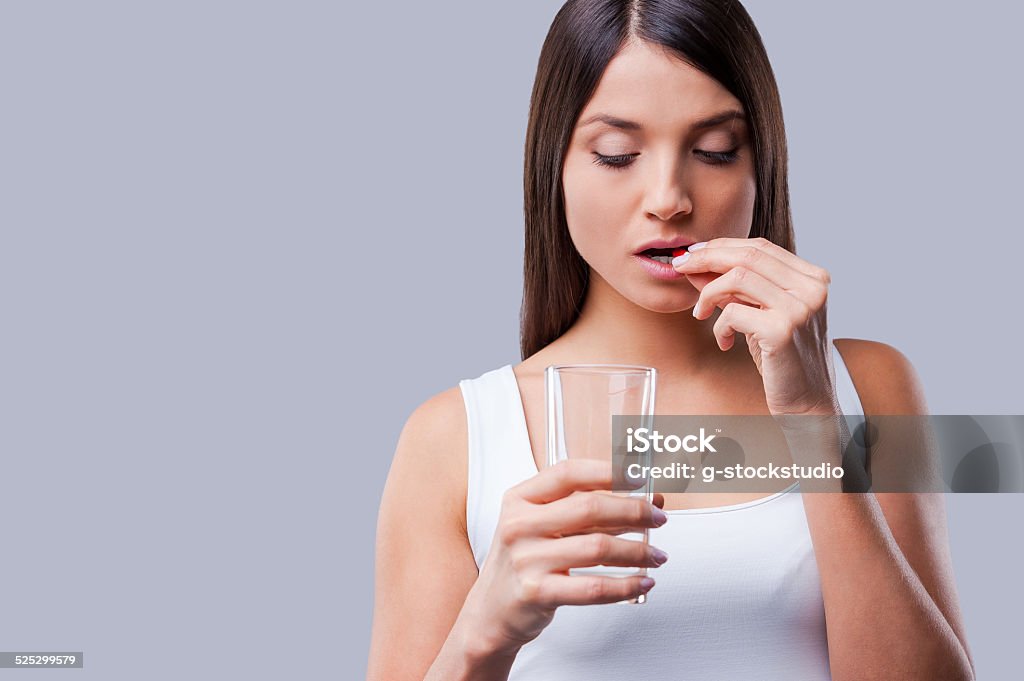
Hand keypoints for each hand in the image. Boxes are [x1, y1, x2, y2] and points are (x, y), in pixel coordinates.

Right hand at [458, 458, 667, 656]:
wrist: (492, 611)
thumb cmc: (523, 562)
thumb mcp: (542, 525)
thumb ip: (587, 509)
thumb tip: (646, 500)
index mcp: (520, 499)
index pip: (568, 473)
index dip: (608, 471)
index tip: (639, 476)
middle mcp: (519, 525)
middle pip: (590, 507)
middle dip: (634, 511)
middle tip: (657, 518)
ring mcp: (526, 559)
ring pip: (598, 548)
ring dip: (638, 551)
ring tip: (656, 555)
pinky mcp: (538, 592)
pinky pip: (594, 588)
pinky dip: (626, 586)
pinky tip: (641, 582)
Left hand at [674, 237, 840, 416]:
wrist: (806, 402)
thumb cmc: (781, 358)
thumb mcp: (758, 314)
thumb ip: (733, 288)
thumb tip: (694, 263)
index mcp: (813, 277)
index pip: (760, 247)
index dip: (721, 247)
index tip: (693, 254)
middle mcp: (812, 288)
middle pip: (749, 256)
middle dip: (706, 258)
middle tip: (680, 267)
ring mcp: (800, 308)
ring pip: (738, 278)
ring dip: (708, 293)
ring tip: (700, 313)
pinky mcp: (782, 331)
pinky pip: (733, 313)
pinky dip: (719, 326)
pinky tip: (724, 342)